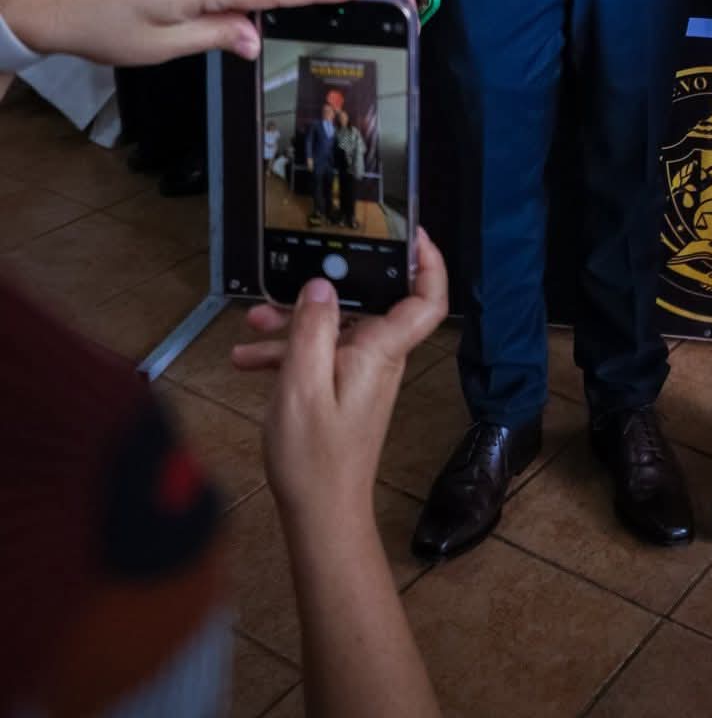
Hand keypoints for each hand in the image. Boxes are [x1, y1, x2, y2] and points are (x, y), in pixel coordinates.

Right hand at [231, 228, 448, 529]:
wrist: (320, 516)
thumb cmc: (315, 458)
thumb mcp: (302, 385)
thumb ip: (312, 329)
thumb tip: (323, 284)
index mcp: (381, 350)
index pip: (427, 299)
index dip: (429, 261)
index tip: (412, 231)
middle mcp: (378, 357)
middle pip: (366, 303)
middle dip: (331, 283)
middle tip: (297, 267)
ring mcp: (360, 373)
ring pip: (334, 329)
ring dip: (295, 321)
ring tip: (251, 321)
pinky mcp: (341, 389)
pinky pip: (320, 355)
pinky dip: (288, 352)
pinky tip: (246, 359)